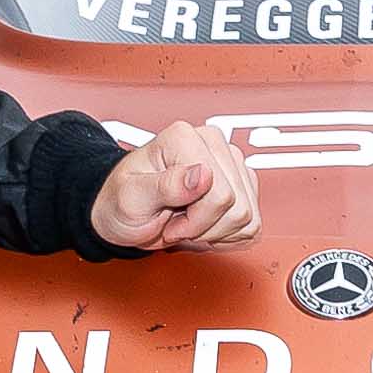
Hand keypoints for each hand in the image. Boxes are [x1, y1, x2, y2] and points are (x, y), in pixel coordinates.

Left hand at [89, 118, 260, 251]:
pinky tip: (204, 224)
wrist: (119, 211)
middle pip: (237, 208)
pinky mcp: (241, 183)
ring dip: (215, 232)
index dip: (195, 221)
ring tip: (187, 222)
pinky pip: (252, 223)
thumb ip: (166, 186)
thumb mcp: (132, 199)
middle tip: (175, 223)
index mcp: (184, 139)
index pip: (220, 194)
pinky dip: (226, 234)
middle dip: (204, 228)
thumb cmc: (121, 202)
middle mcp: (212, 144)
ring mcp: (230, 162)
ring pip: (247, 217)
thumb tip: (203, 173)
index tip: (168, 220)